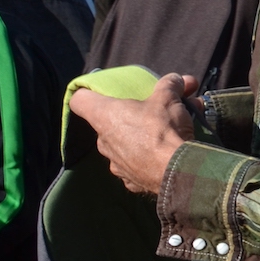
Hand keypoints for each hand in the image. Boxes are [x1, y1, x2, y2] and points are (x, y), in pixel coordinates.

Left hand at [69, 73, 197, 194]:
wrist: (177, 171)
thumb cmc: (162, 129)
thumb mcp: (168, 98)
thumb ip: (169, 85)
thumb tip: (179, 79)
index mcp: (104, 115)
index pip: (80, 99)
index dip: (90, 92)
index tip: (104, 91)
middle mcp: (103, 141)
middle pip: (110, 122)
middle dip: (132, 115)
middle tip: (155, 112)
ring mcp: (115, 163)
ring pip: (126, 145)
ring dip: (145, 138)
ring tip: (173, 134)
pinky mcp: (130, 181)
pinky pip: (138, 164)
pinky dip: (151, 159)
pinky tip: (170, 154)